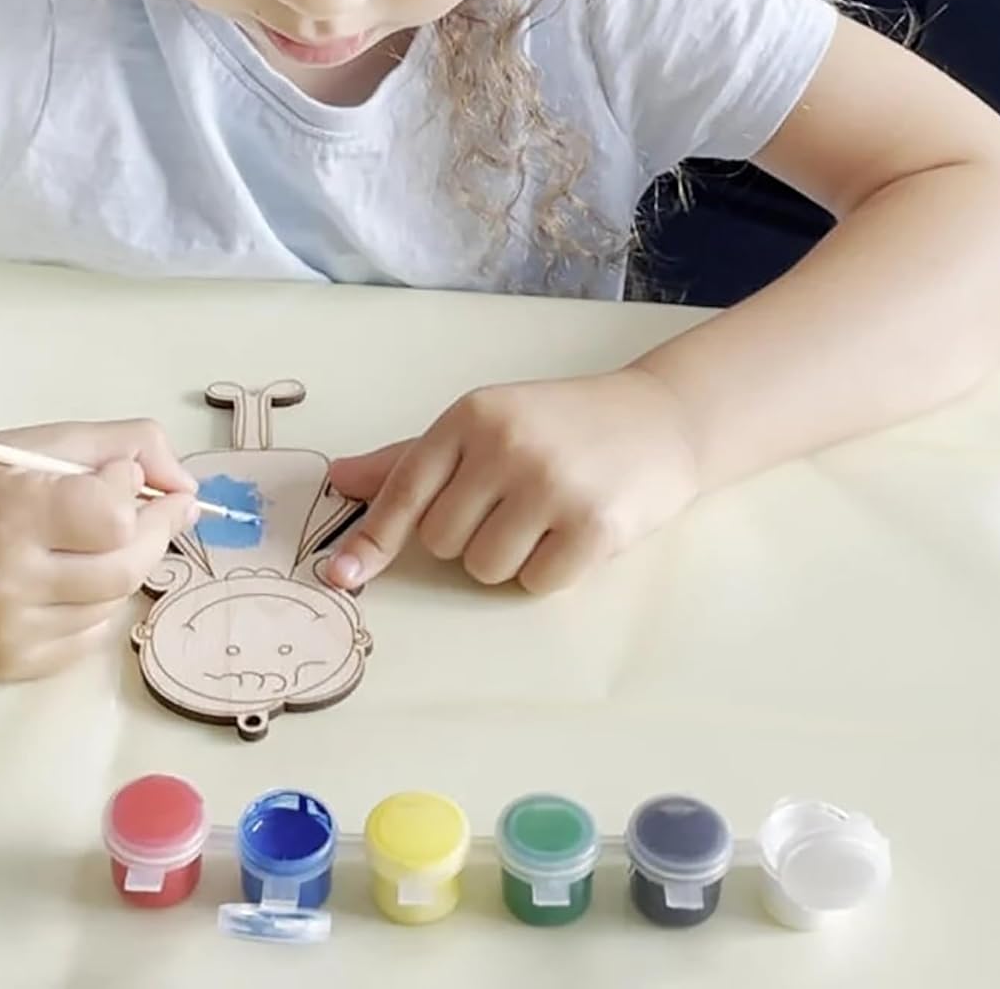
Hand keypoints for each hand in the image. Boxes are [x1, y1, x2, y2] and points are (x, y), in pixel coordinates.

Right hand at [0, 419, 199, 679]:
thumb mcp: (53, 439)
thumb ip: (132, 446)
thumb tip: (189, 491)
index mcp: (10, 511)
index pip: (114, 517)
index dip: (130, 490)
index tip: (118, 475)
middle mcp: (4, 580)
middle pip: (126, 568)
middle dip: (152, 532)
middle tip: (152, 507)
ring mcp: (5, 630)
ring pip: (113, 604)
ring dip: (120, 568)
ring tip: (85, 540)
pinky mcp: (7, 663)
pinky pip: (89, 636)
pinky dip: (94, 605)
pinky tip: (63, 577)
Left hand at [324, 369, 699, 594]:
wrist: (660, 419)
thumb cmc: (559, 425)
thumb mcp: (484, 425)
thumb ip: (411, 459)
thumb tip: (340, 479)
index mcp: (470, 416)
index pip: (404, 488)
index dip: (371, 539)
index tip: (338, 575)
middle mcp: (506, 445)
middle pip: (441, 540)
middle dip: (468, 536)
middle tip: (511, 503)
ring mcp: (551, 485)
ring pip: (484, 568)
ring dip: (508, 558)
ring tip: (545, 516)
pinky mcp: (594, 526)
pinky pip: (536, 584)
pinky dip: (549, 571)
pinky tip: (574, 532)